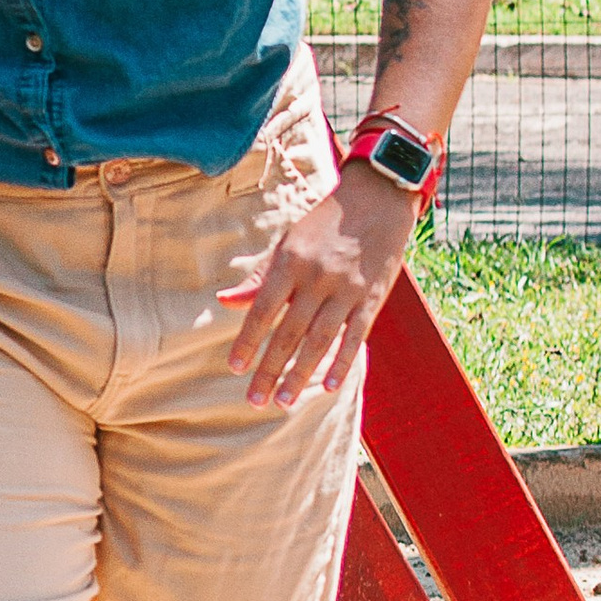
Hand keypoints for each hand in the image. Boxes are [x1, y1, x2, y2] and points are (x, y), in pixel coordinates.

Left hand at [222, 165, 416, 409]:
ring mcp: (346, 289)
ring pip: (320, 339)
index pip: (262, 309)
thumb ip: (259, 277)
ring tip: (283, 400)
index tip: (235, 368)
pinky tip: (327, 386)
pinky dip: (342, 361)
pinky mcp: (372, 297)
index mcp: (289, 262)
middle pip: (288, 331)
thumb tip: (224, 301)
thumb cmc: (323, 225)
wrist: (376, 200)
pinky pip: (355, 335)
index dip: (248, 340)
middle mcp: (316, 277)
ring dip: (300, 373)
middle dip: (270, 368)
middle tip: (254, 400)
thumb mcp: (287, 243)